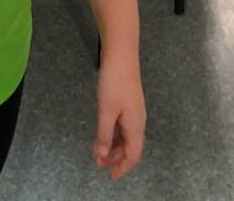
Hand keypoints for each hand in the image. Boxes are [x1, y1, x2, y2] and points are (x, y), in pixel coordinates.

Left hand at [91, 53, 145, 180]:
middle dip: (114, 158)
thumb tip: (102, 156)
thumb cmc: (114, 83)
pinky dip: (112, 133)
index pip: (133, 155)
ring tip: (96, 150)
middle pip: (129, 148)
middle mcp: (137, 121)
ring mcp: (133, 112)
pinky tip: (102, 133)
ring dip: (112, 146)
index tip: (110, 176)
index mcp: (135, 126)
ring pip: (124, 137)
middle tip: (98, 163)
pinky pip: (122, 126)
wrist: (121, 56)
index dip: (122, 168)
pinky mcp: (128, 103)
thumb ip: (104, 134)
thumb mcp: (106, 111)